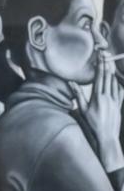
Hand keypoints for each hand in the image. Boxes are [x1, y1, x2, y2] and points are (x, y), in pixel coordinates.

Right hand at [71, 53, 123, 171]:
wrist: (107, 136)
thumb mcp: (82, 109)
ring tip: (110, 62)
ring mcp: (115, 100)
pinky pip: (120, 90)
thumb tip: (71, 83)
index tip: (100, 56)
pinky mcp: (119, 104)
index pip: (100, 77)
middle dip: (107, 64)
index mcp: (98, 97)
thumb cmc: (92, 124)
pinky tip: (115, 80)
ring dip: (112, 71)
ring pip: (115, 82)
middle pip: (109, 76)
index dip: (100, 65)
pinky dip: (117, 83)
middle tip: (106, 54)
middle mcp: (108, 96)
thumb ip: (78, 95)